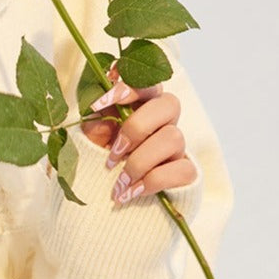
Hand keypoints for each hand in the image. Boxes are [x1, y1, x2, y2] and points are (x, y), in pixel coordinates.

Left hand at [81, 61, 197, 205]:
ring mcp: (177, 146)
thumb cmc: (103, 157)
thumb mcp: (92, 135)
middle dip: (136, 127)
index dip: (127, 88)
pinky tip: (131, 192)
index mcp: (141, 105)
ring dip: (140, 161)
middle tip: (113, 152)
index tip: (97, 104)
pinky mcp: (185, 171)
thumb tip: (97, 99)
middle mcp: (164, 121)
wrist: (112, 195)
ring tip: (118, 182)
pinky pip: (183, 170)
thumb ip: (96, 114)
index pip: (148, 83)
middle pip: (169, 104)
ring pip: (174, 138)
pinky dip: (153, 182)